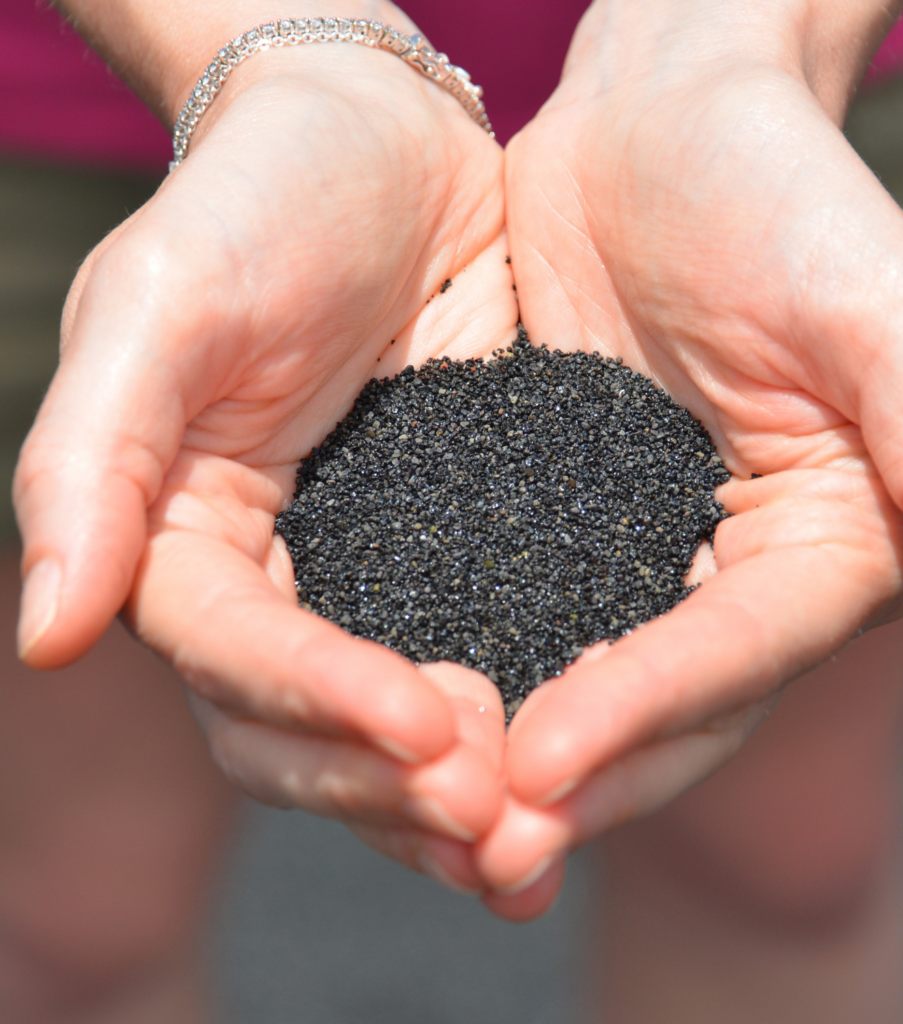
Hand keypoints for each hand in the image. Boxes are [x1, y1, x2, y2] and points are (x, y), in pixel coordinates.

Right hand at [14, 18, 517, 889]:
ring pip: (390, 729)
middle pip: (306, 733)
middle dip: (390, 787)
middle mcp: (273, 578)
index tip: (425, 729)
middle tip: (494, 824)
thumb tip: (50, 636)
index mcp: (183, 539)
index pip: (236, 659)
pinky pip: (480, 655)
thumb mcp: (162, 307)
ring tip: (533, 848)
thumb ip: (93, 465)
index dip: (320, 705)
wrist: (378, 144)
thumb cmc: (259, 201)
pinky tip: (577, 773)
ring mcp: (369, 573)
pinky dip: (517, 727)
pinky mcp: (458, 548)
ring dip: (451, 799)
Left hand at [484, 0, 902, 915]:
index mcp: (825, 550)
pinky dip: (454, 665)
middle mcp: (730, 578)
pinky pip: (500, 608)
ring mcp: (633, 558)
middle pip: (655, 709)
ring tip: (422, 816)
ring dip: (501, 759)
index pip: (736, 656)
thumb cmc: (786, 193)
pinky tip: (385, 714)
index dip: (645, 714)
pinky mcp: (548, 522)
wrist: (663, 125)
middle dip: (569, 782)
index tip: (546, 767)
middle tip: (476, 848)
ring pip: (570, 683)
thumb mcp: (884, 320)